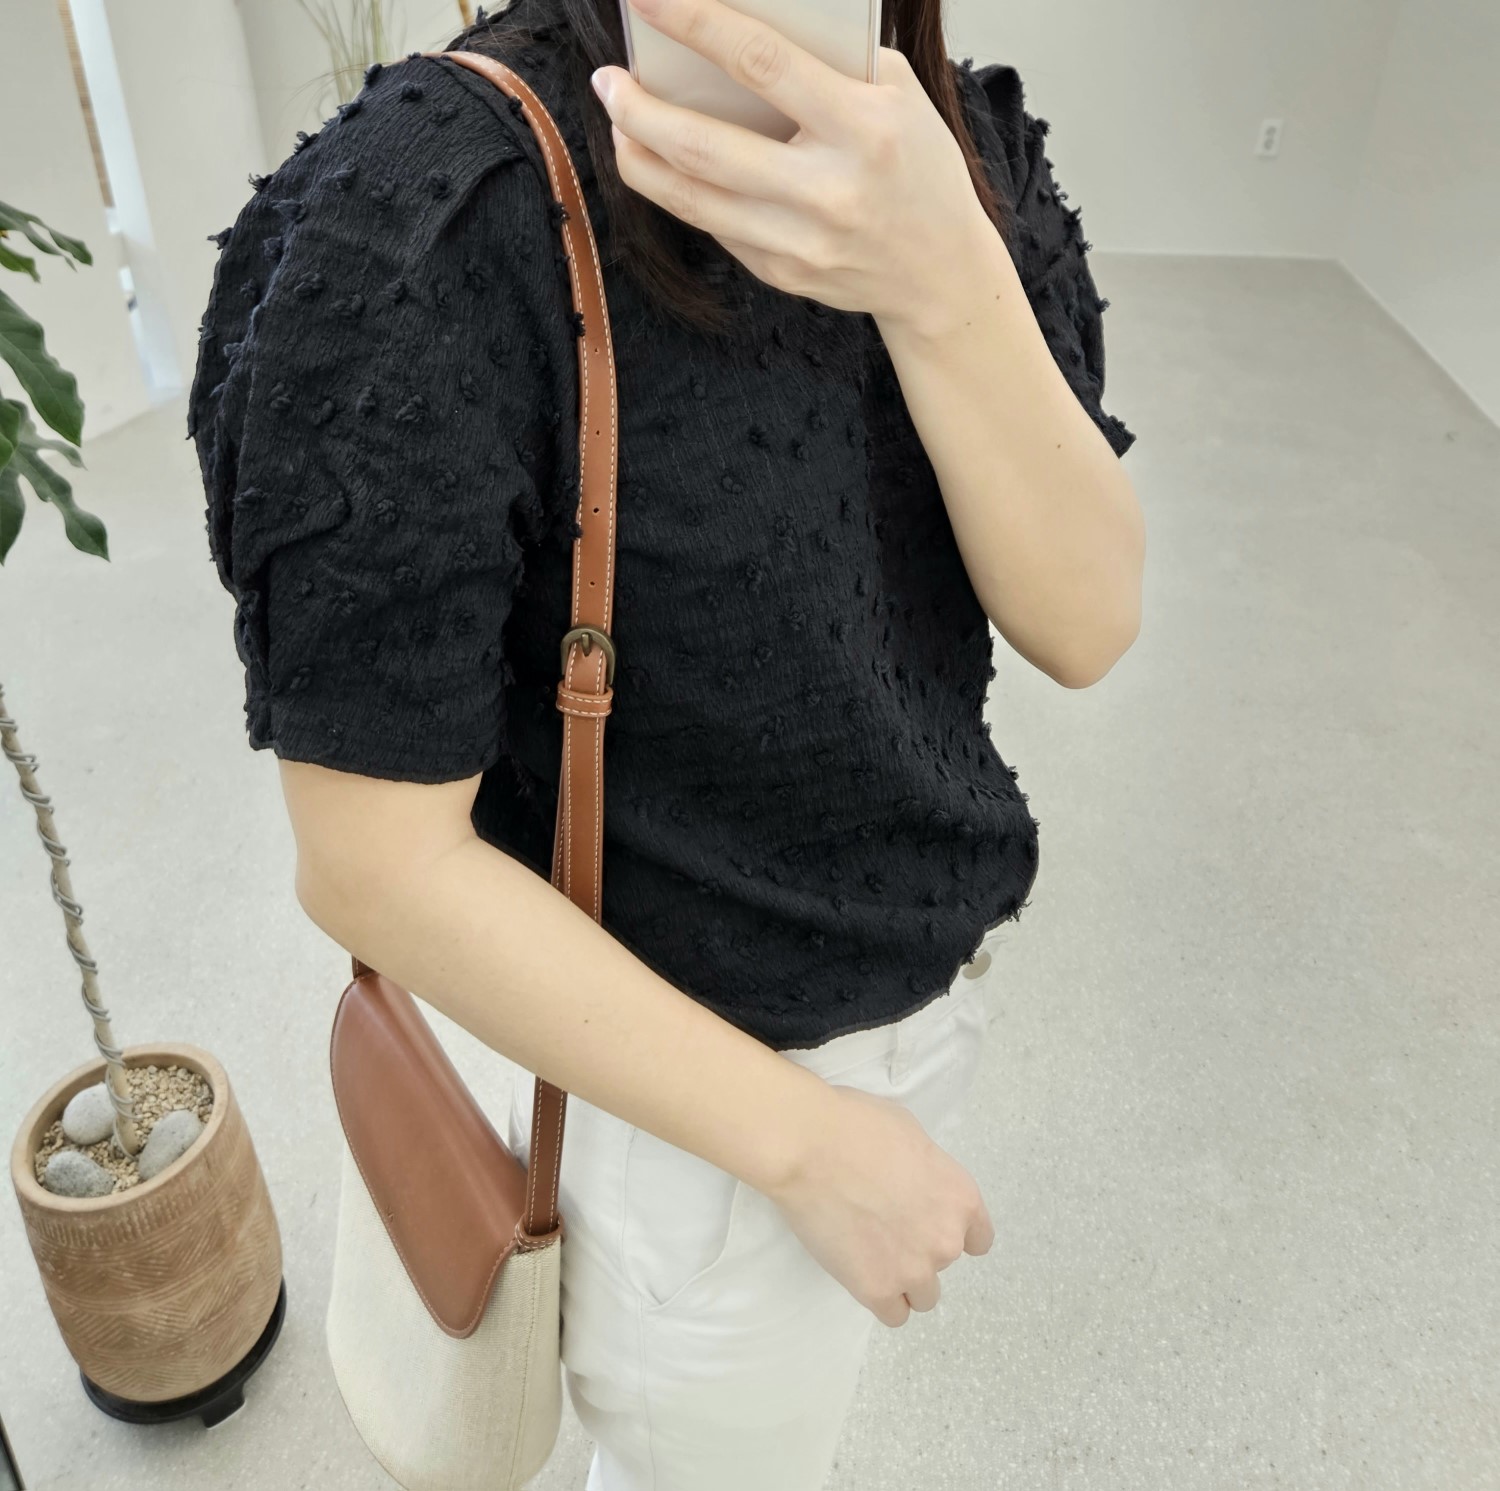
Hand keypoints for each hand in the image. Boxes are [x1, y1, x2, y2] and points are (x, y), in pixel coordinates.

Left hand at [591, 0, 992, 331]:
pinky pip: (713, 225)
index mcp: (863, 129)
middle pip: (705, 146)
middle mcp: (828, 192)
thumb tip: (739, 28)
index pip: (761, 63)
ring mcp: (800, 242)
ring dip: (640, 156)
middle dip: (641, 109)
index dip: (694, 24)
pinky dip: (680, 189)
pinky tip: (662, 162)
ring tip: (618, 120)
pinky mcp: (781, 274)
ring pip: (692, 197)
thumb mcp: (897, 98)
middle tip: (608, 79)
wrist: (940, 273)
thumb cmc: (916, 168)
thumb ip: (829, 62)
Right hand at [764, 1082, 994, 1326]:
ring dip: (902, 1279)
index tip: (928, 1226)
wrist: (810, 1146)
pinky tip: (861, 1274)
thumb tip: (915, 1185)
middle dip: (918, 1249)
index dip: (952, 1232)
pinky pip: (893, 1315)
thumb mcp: (912, 1135)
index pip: (978, 1240)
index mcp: (961, 1198)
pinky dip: (880, 1298)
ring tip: (869, 1253)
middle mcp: (946, 1240)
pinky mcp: (876, 1289)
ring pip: (922, 1296)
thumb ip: (927, 1173)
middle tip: (884, 1226)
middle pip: (943, 1265)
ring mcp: (913, 1269)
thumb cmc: (857, 1126)